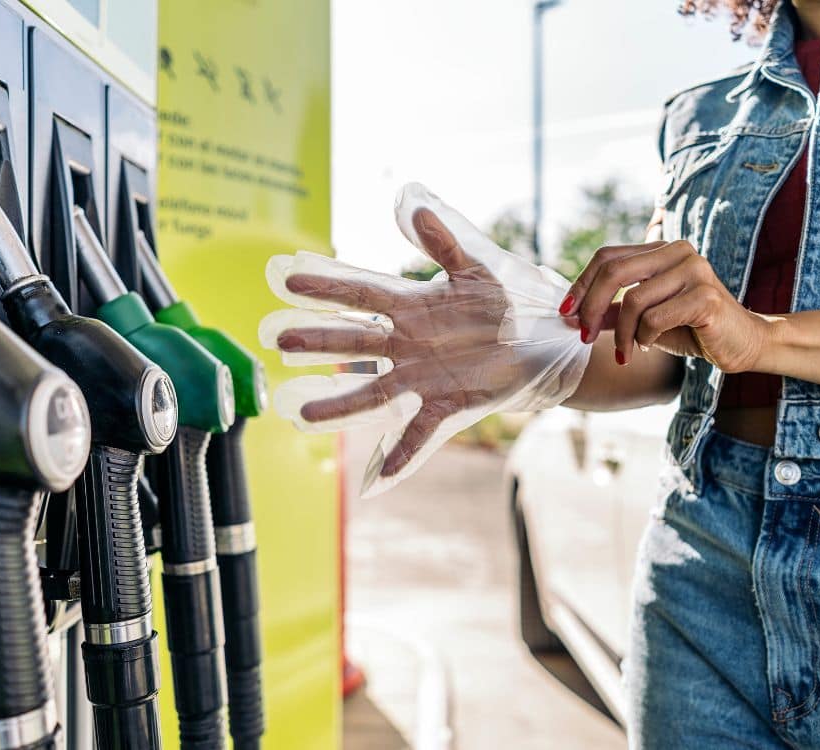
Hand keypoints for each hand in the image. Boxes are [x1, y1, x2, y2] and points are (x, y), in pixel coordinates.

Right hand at [276, 209, 518, 476]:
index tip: (287, 279)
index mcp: (412, 307)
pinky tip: (379, 478)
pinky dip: (402, 456)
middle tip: (278, 339)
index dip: (326, 286)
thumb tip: (411, 204)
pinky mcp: (448, 404)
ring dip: (339, 404)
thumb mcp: (476, 269)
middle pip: (355, 341)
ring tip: (302, 411)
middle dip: (318, 340)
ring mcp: (424, 378)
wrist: (541, 343)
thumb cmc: (505, 305)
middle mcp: (407, 345)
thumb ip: (443, 242)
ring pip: (373, 393)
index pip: (360, 294)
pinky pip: (420, 433)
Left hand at [561, 239, 770, 371]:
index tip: (565, 314)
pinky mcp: (706, 297)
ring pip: (633, 300)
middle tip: (585, 337)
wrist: (742, 343)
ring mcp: (695, 270)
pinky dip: (644, 338)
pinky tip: (649, 347)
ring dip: (622, 334)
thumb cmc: (691, 328)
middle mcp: (678, 251)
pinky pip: (655, 318)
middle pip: (613, 272)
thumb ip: (614, 311)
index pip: (607, 257)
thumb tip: (572, 315)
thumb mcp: (645, 317)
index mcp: (661, 249)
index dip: (581, 285)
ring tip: (627, 352)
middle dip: (591, 308)